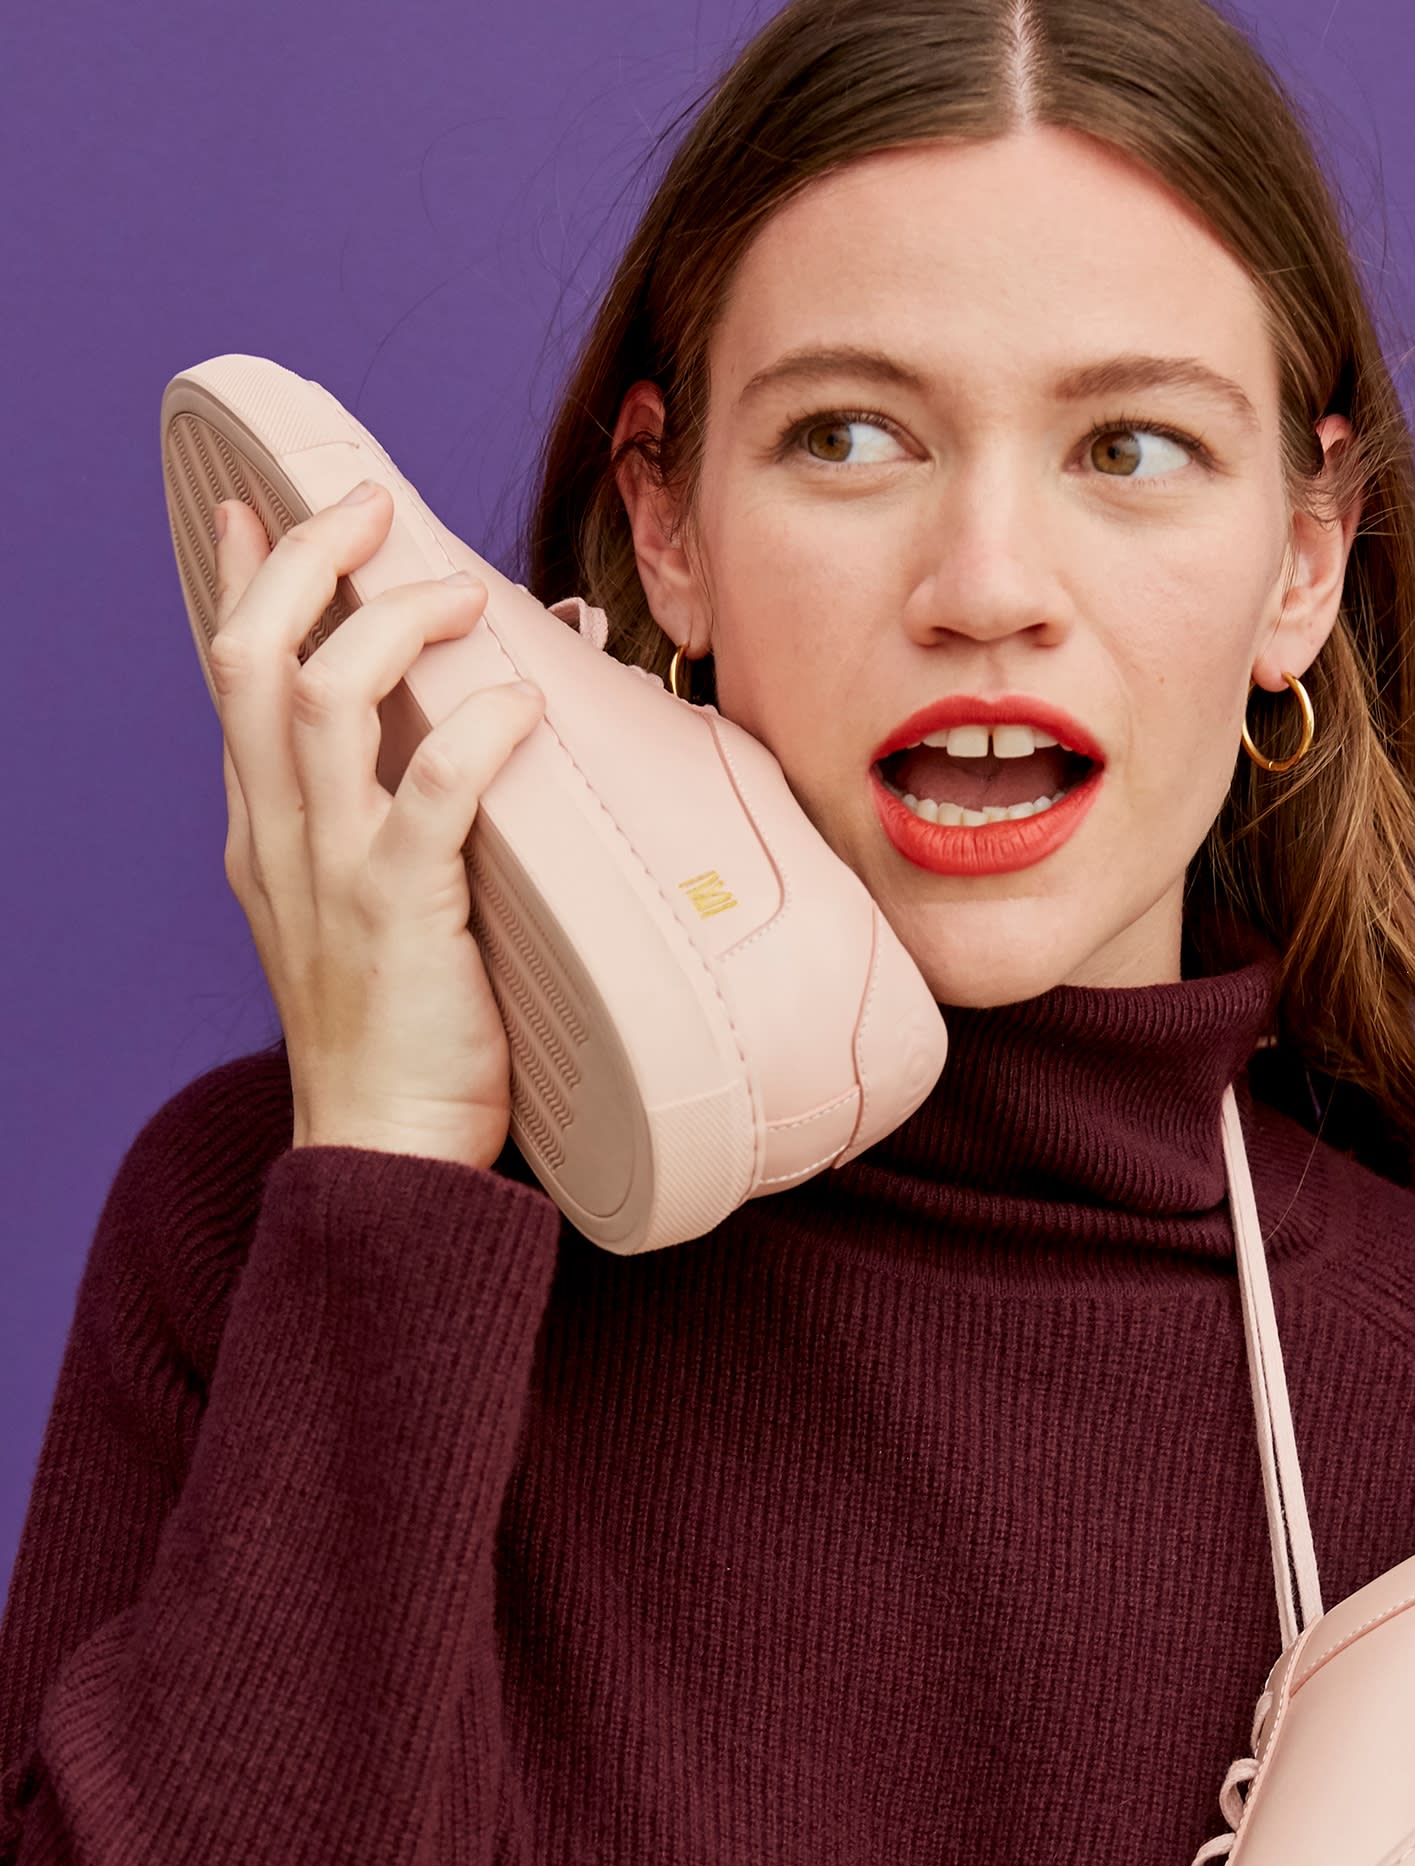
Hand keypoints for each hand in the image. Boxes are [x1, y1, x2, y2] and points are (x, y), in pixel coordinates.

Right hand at [211, 485, 544, 1168]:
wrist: (387, 1150)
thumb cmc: (404, 1026)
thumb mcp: (367, 905)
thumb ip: (389, 813)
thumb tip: (453, 722)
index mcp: (263, 831)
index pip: (233, 676)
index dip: (242, 580)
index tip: (257, 504)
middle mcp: (279, 839)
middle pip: (255, 660)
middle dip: (304, 565)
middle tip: (370, 508)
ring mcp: (330, 875)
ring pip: (322, 705)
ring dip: (389, 628)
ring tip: (458, 593)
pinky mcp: (398, 916)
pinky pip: (427, 797)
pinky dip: (473, 736)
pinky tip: (518, 706)